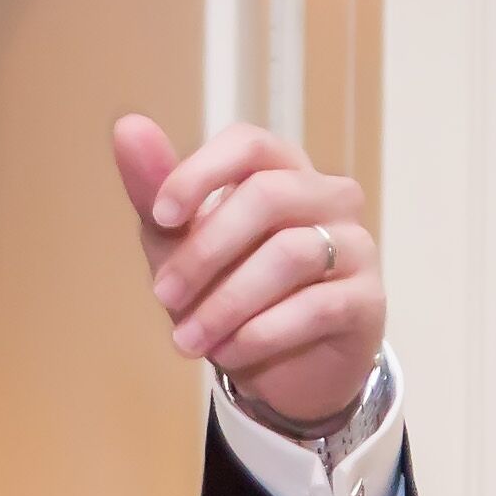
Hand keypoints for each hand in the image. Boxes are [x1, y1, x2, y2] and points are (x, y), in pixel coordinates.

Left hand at [113, 117, 384, 430]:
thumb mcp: (180, 245)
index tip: (161, 216)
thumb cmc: (227, 292)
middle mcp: (328, 197)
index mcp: (282, 171)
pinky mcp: (367, 299)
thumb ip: (155, 191)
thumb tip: (128, 126)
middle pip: (268, 196)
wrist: (280, 369)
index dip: (201, 173)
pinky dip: (261, 332)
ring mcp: (355, 245)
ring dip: (226, 303)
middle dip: (205, 251)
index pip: (249, 143)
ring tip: (188, 340)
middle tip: (164, 297)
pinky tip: (230, 351)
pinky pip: (317, 306)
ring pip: (291, 254)